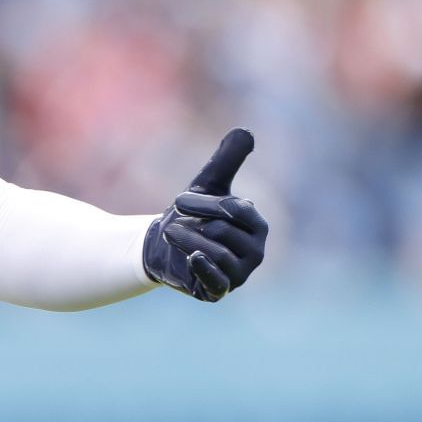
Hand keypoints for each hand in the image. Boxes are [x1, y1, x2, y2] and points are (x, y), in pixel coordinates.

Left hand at [143, 128, 268, 301]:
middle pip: (223, 232)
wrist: (164, 245)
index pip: (237, 210)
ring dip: (187, 241)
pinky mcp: (220, 290)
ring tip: (170, 233)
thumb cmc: (191, 214)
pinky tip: (191, 258)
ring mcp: (240, 274)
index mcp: (257, 225)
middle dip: (193, 223)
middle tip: (175, 222)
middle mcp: (256, 252)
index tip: (178, 200)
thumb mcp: (208, 184)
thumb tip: (245, 130)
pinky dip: (204, 269)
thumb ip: (227, 160)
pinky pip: (218, 282)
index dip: (206, 204)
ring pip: (217, 254)